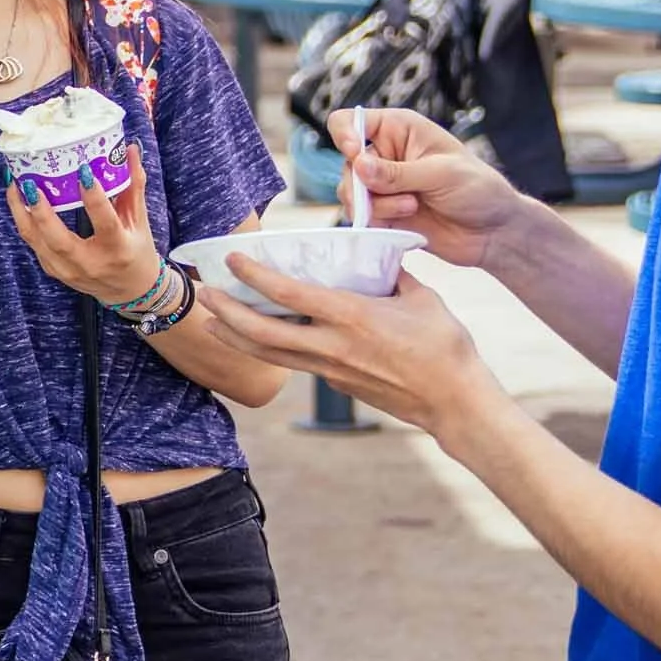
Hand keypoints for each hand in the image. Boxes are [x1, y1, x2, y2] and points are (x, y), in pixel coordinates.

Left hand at [9, 145, 159, 303]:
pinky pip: (35, 246)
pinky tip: (19, 201)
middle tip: (30, 183)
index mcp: (117, 249)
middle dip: (41, 211)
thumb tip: (130, 148)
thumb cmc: (136, 251)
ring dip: (22, 214)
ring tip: (15, 185)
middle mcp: (91, 264)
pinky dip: (24, 223)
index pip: (105, 222)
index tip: (84, 171)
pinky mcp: (55, 272)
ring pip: (38, 243)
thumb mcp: (139, 220)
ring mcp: (69, 271)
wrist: (130, 291)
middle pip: (59, 240)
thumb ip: (133, 185)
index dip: (94, 197)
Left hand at [203, 261, 502, 446]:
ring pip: (271, 355)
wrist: (455, 403)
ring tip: (212, 321)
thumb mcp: (423, 298)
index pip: (290, 295)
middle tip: (205, 294)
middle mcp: (332, 347)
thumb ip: (394, 275)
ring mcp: (332, 371)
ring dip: (237, 336)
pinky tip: (260, 340)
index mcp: (352, 317)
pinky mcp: (338, 385)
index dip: (256, 275)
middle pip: (263, 333)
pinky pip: (295, 364)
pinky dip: (270, 351)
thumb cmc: (446, 348)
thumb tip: (380, 257)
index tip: (234, 259)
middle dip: (228, 313)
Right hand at [339, 108, 526, 271]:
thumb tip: (357, 166)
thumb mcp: (441, 174)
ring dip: (376, 207)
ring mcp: (382, 186)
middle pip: (345, 165)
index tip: (356, 155)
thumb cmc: (477, 189)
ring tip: (411, 208)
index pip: (349, 122)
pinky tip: (404, 224)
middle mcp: (384, 154)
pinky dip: (376, 223)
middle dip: (365, 185)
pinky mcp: (383, 214)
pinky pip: (361, 219)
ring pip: (350, 195)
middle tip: (403, 198)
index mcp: (398, 129)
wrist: (493, 232)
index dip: (345, 136)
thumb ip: (397, 173)